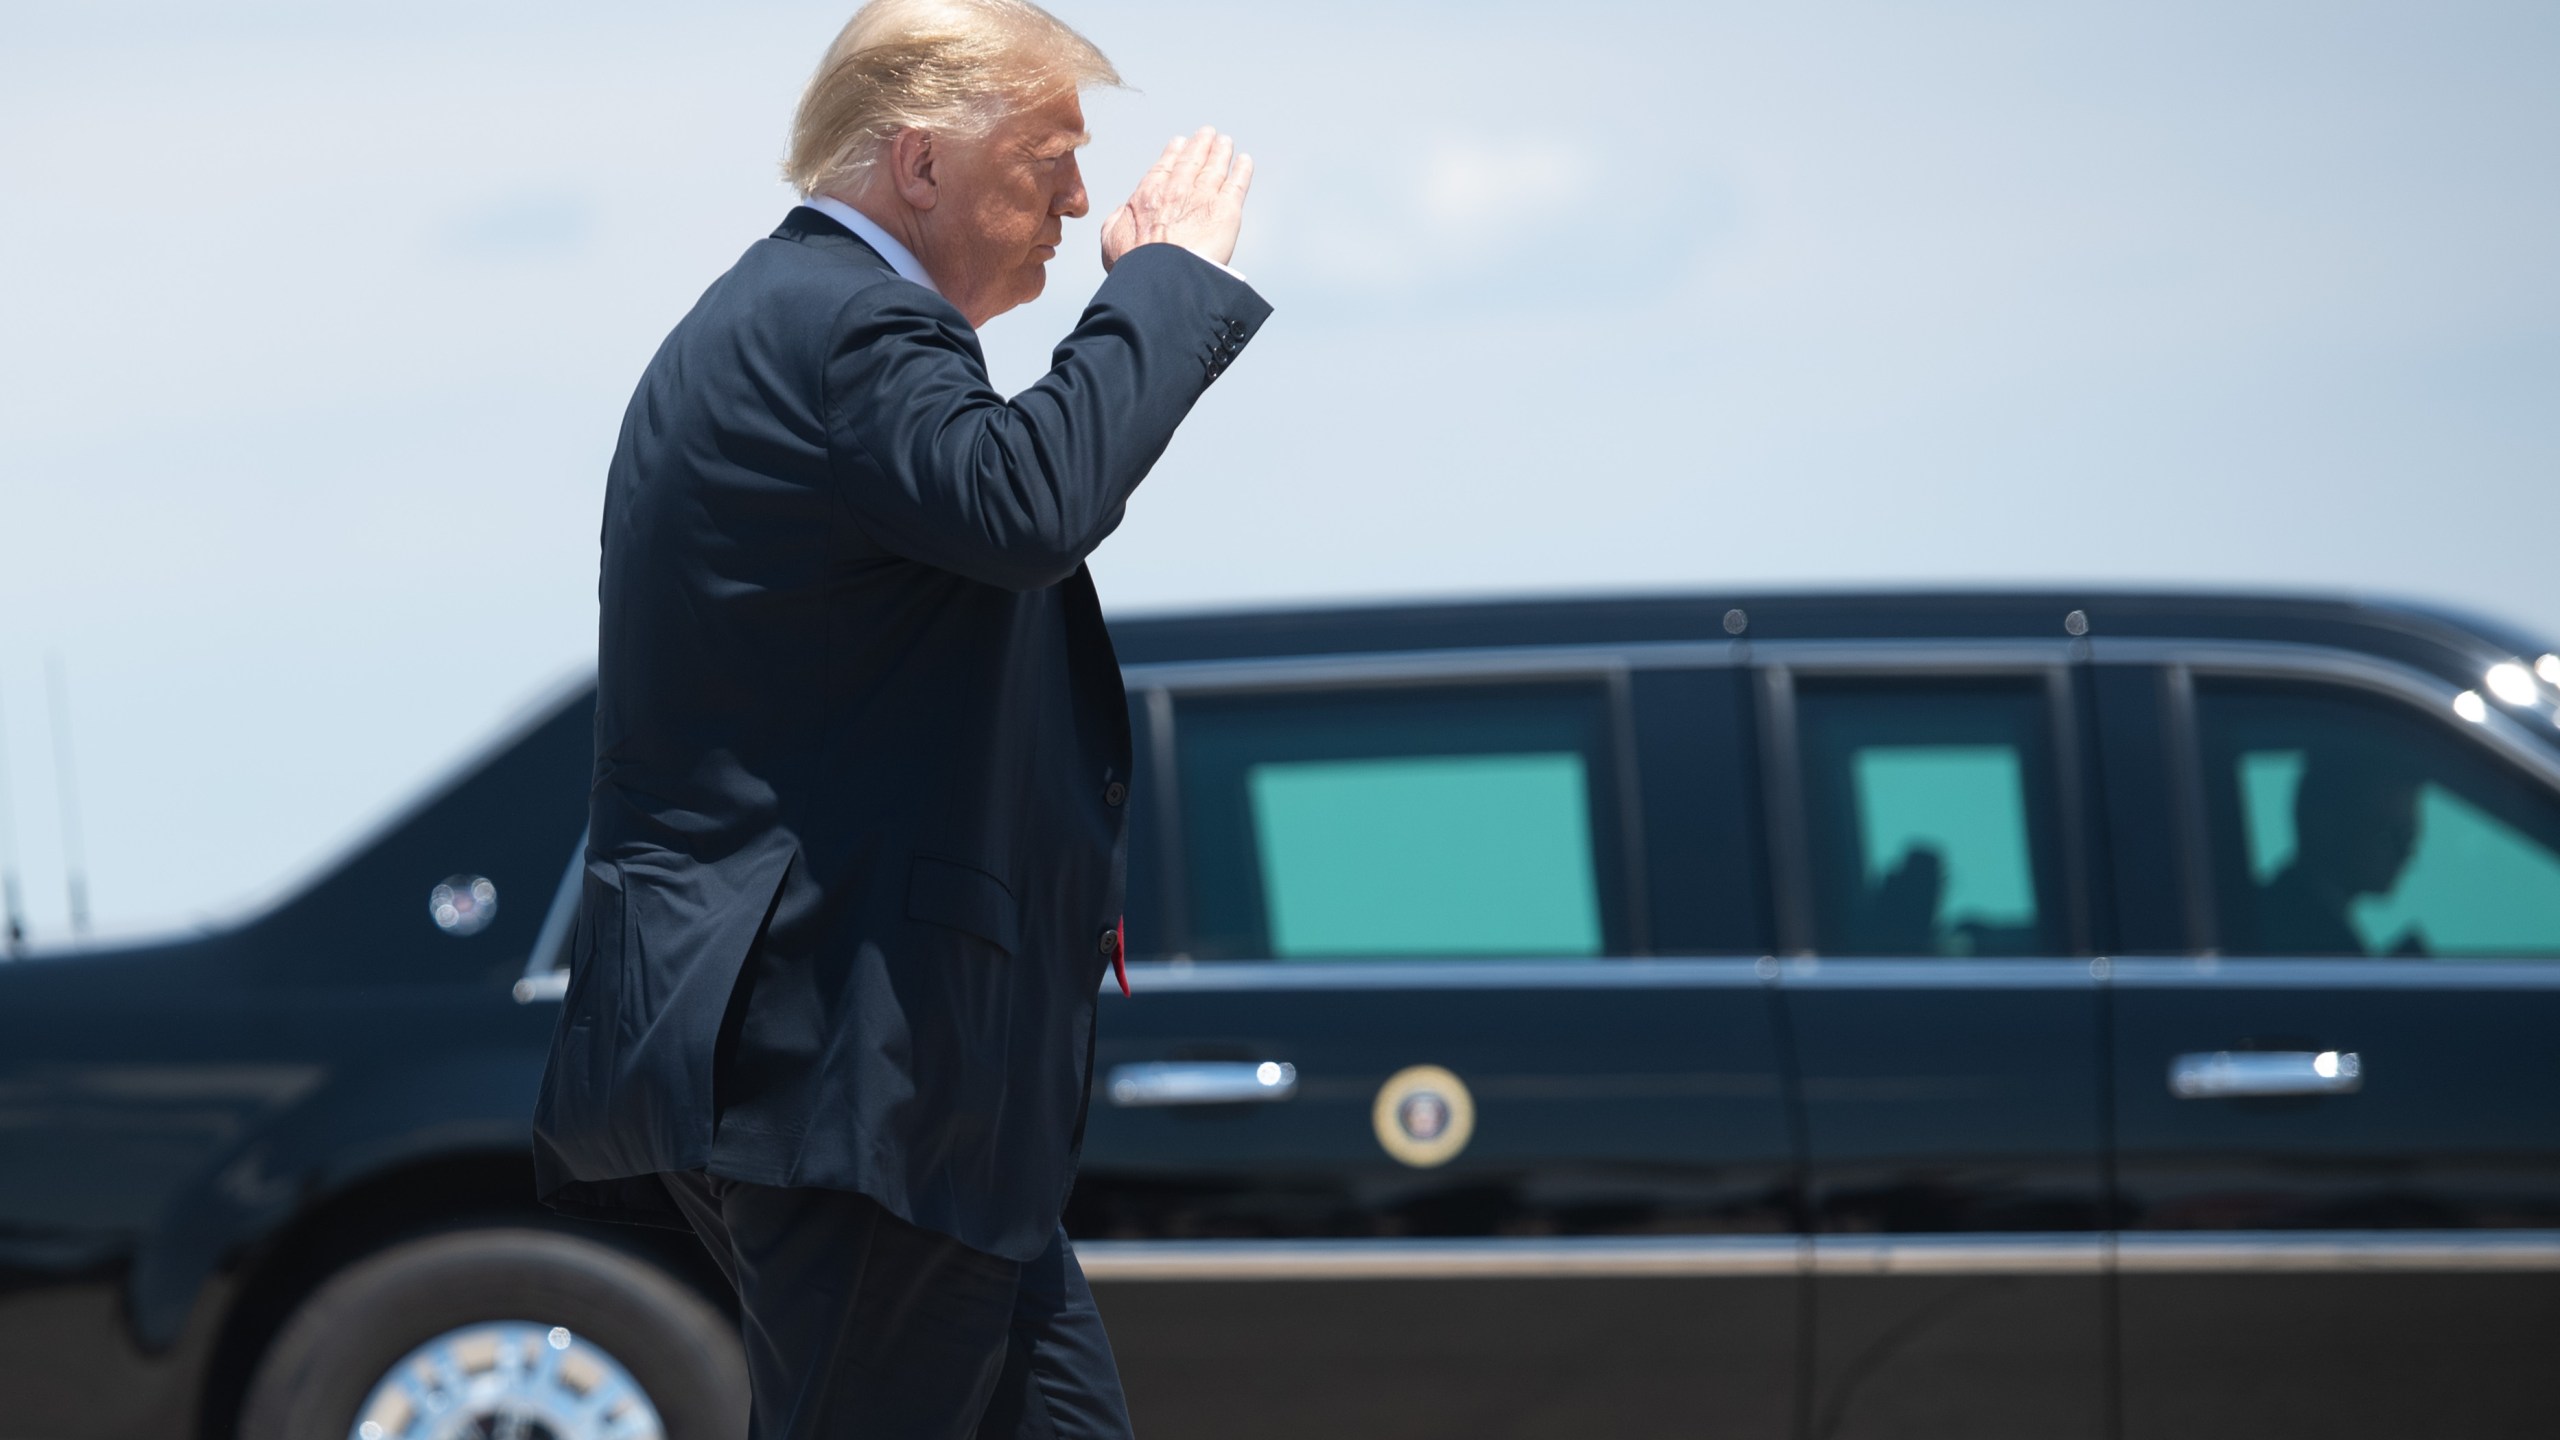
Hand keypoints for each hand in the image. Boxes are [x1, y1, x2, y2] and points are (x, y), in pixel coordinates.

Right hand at [1100, 127, 1252, 271]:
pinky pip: (1237, 183)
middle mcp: (1177, 190)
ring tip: (1225, 142)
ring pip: (1215, 166)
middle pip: (1192, 160)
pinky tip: (1245, 161)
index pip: (1165, 166)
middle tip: (1207, 133)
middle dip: (1200, 144)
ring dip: (1221, 151)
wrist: (1162, 277)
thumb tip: (1123, 212)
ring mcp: (1203, 197)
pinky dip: (1242, 170)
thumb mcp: (1112, 239)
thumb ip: (1118, 220)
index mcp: (1149, 195)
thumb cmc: (1136, 265)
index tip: (1180, 142)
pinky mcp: (1227, 210)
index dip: (1174, 152)